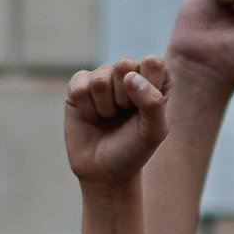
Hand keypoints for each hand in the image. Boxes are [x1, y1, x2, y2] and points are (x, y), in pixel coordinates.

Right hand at [64, 58, 172, 195]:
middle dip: (124, 98)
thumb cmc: (133, 149)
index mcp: (154, 79)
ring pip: (100, 79)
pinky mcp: (79, 84)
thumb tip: (130, 77)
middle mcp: (128, 72)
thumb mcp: (153, 132)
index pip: (152, 62)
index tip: (144, 111)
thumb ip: (153, 102)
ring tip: (108, 118)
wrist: (104, 170)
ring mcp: (102, 76)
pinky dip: (87, 109)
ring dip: (105, 107)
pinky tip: (92, 117)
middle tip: (124, 115)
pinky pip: (80, 87)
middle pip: (124, 65)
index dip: (147, 88)